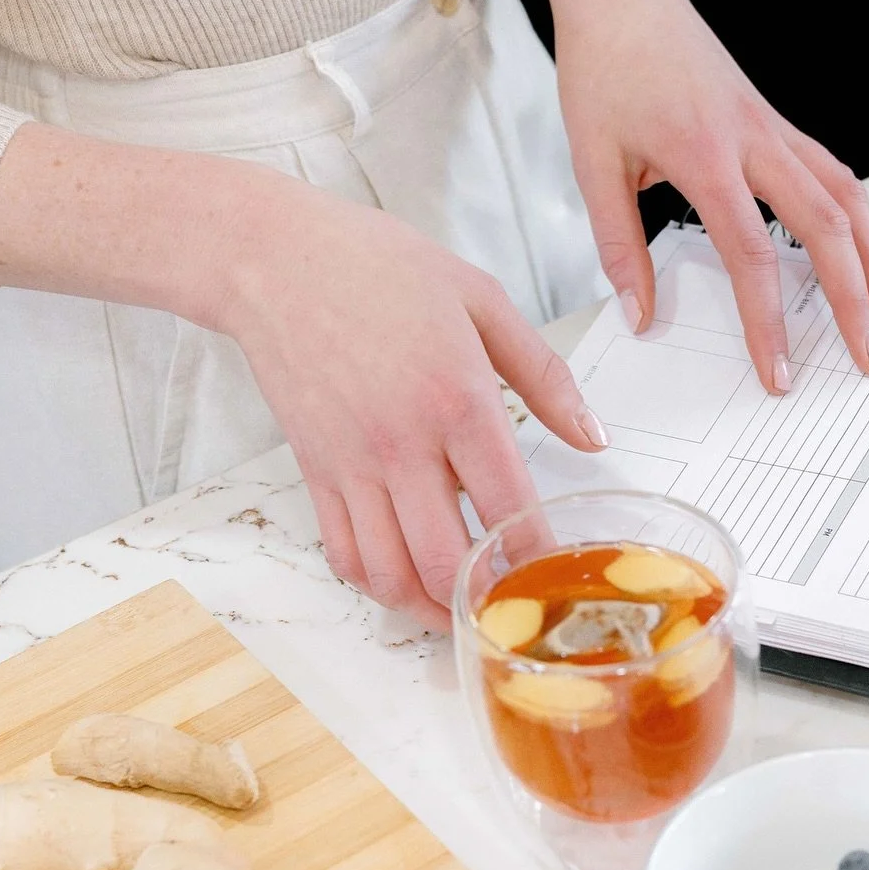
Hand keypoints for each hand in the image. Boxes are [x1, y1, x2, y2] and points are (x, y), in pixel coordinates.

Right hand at [217, 186, 605, 628]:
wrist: (274, 259)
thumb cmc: (378, 268)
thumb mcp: (481, 300)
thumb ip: (544, 375)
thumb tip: (593, 438)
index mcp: (456, 399)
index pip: (506, 504)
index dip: (536, 555)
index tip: (556, 576)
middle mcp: (401, 444)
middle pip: (444, 561)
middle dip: (484, 600)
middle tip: (513, 608)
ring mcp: (351, 465)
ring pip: (389, 573)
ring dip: (429, 608)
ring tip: (462, 610)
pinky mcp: (315, 471)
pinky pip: (343, 552)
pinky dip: (376, 582)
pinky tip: (405, 579)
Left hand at [543, 0, 868, 390]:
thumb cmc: (604, 68)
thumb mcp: (592, 162)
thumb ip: (618, 245)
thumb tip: (639, 315)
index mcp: (704, 153)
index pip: (751, 255)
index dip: (770, 321)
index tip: (780, 372)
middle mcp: (754, 139)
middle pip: (826, 227)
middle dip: (853, 298)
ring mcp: (773, 128)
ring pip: (847, 197)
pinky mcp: (776, 122)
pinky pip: (835, 174)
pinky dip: (863, 218)